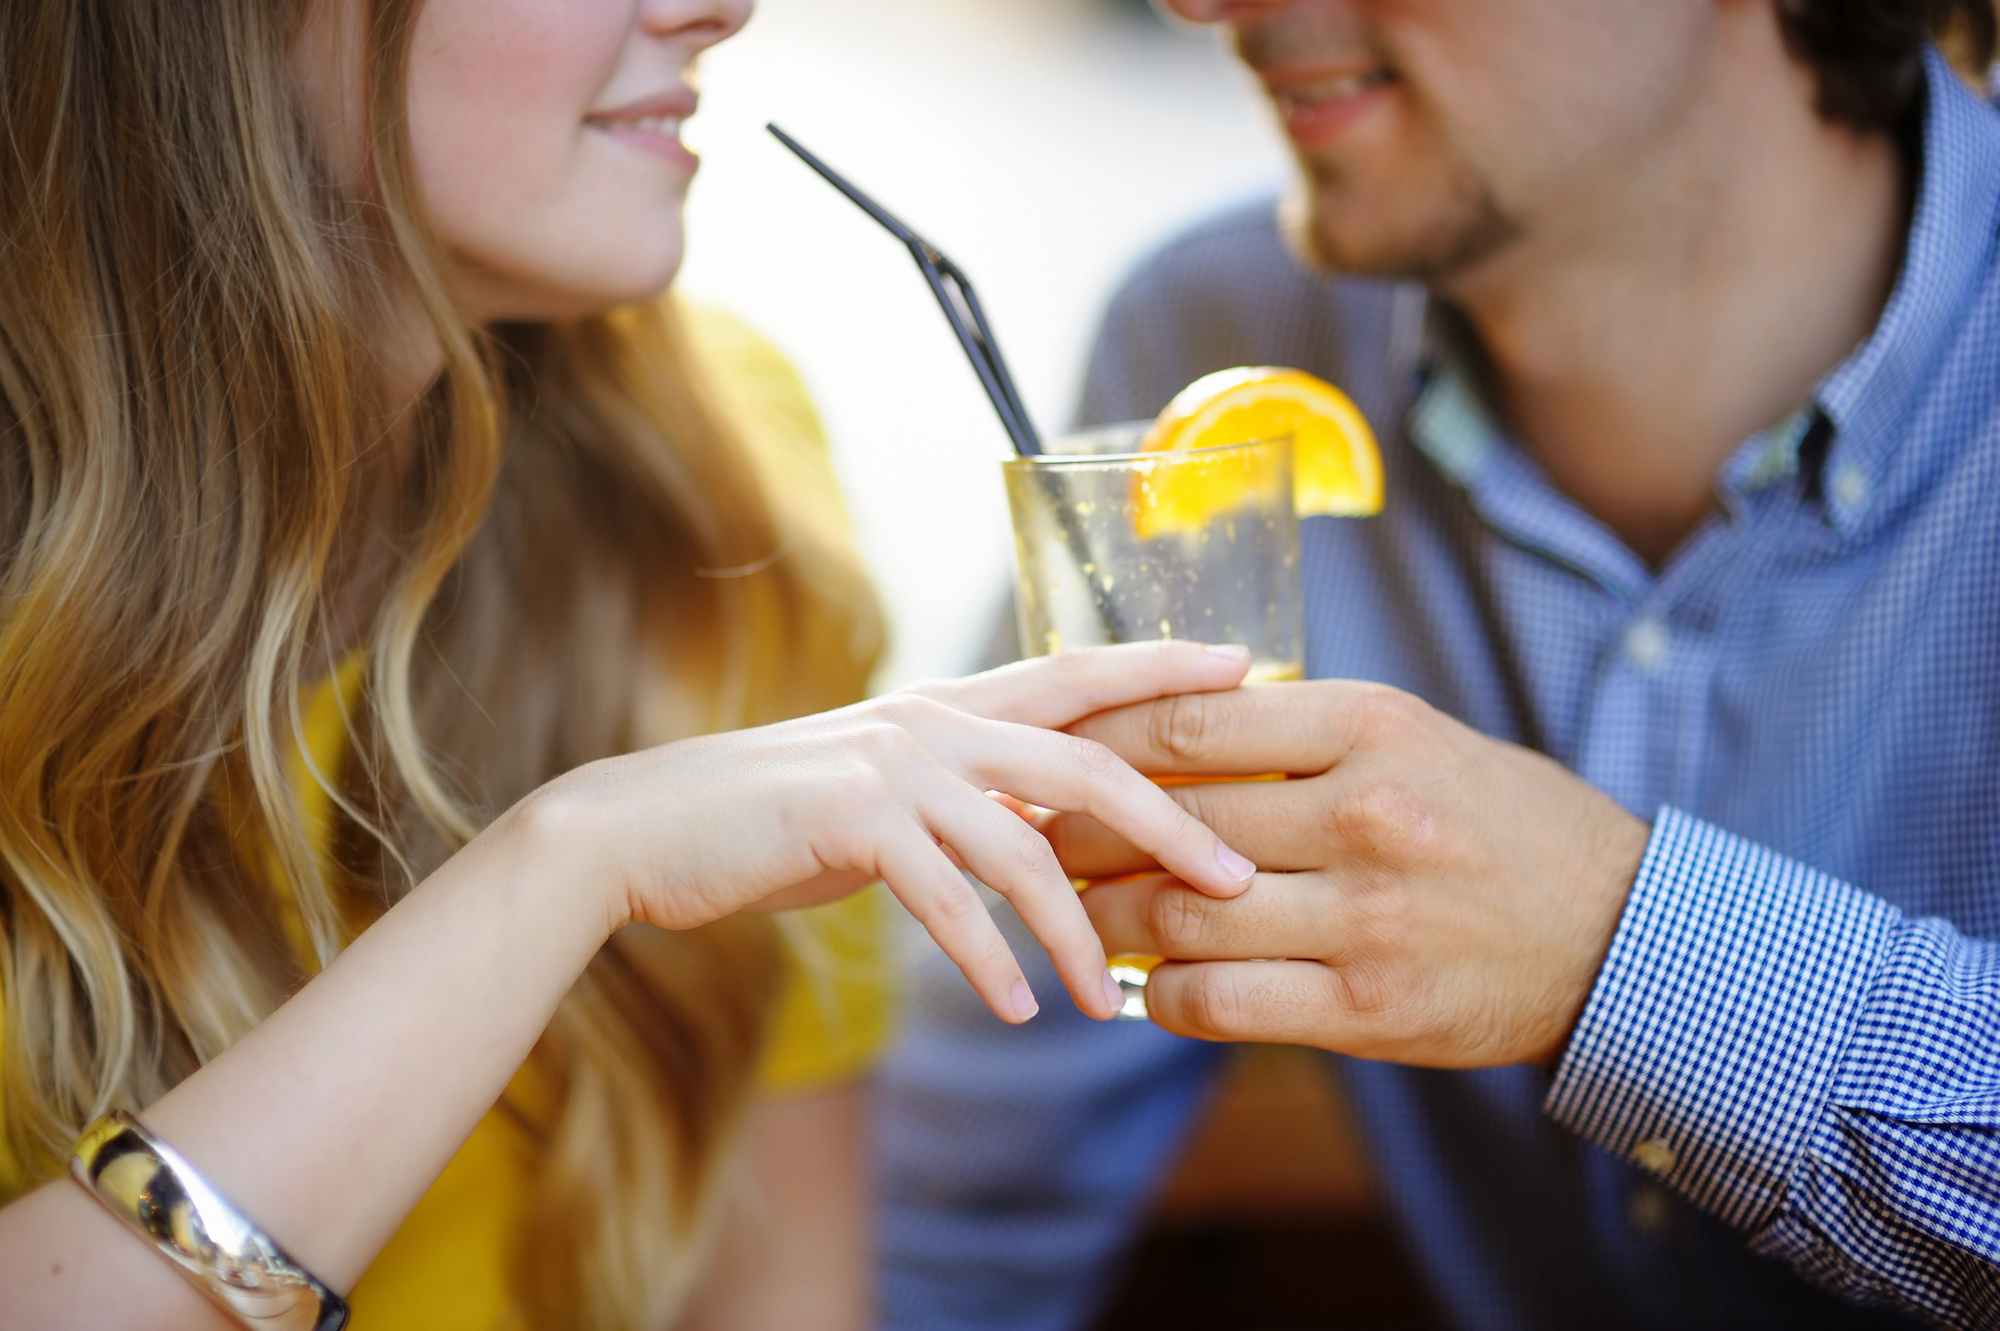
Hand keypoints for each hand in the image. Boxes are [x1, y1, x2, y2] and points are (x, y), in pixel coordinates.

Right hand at [504, 642, 1259, 1024]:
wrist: (646, 827)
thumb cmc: (773, 818)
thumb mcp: (887, 794)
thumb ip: (969, 800)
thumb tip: (1052, 838)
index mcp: (950, 704)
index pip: (1079, 672)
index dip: (1164, 667)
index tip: (1248, 667)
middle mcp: (934, 719)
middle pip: (1088, 760)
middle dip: (1172, 822)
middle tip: (1238, 881)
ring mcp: (893, 763)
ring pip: (1026, 846)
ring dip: (1078, 935)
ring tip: (1111, 1004)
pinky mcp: (849, 818)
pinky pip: (947, 898)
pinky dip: (988, 958)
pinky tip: (1016, 1008)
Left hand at [1047, 680, 1648, 1064]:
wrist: (1619, 934)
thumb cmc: (1504, 823)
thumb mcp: (1417, 738)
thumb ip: (1302, 734)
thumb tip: (1166, 730)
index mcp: (1371, 728)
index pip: (1187, 723)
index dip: (1097, 740)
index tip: (1052, 752)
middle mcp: (1365, 815)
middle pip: (1165, 820)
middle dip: (1077, 832)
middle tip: (1034, 835)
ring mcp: (1366, 919)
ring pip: (1178, 917)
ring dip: (1104, 915)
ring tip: (1072, 906)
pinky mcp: (1367, 1011)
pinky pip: (1218, 1003)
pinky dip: (1158, 995)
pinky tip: (1140, 983)